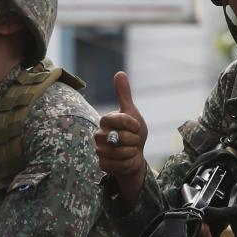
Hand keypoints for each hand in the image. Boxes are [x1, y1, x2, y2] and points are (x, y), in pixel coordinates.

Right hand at [94, 71, 148, 207]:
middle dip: (134, 140)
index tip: (136, 126)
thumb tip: (119, 73)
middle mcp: (99, 135)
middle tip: (133, 140)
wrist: (134, 155)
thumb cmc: (133, 132)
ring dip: (132, 152)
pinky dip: (129, 162)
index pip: (118, 120)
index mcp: (105, 120)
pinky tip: (127, 160)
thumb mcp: (132, 112)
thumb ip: (124, 94)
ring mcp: (100, 150)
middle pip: (122, 137)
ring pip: (122, 152)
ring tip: (130, 150)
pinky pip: (121, 164)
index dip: (132, 124)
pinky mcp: (103, 164)